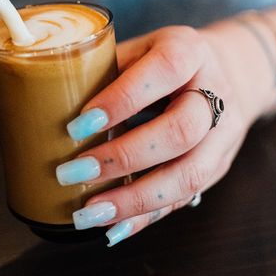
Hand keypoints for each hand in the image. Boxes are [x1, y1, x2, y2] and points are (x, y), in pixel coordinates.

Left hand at [56, 24, 260, 246]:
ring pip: (189, 174)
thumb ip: (105, 69)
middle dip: (123, 157)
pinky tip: (112, 227)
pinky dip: (146, 216)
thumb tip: (46, 99)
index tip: (77, 125)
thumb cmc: (166, 60)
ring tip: (88, 212)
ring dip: (134, 199)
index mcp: (190, 51)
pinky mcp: (219, 166)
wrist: (229, 71)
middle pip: (181, 131)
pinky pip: (185, 198)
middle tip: (72, 171)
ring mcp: (223, 135)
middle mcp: (215, 93)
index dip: (122, 99)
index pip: (164, 71)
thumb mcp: (141, 47)